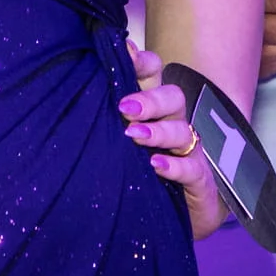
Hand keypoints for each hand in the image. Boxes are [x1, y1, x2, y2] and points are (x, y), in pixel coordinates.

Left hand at [122, 42, 227, 237]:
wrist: (175, 220)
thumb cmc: (140, 174)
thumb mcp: (119, 144)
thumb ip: (104, 117)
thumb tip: (76, 87)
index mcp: (153, 109)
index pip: (154, 74)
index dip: (142, 62)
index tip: (124, 55)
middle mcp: (173, 123)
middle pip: (172, 97)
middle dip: (150, 99)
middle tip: (125, 108)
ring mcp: (189, 151)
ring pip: (182, 130)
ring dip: (159, 131)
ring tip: (135, 136)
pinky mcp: (199, 179)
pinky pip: (192, 167)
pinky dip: (175, 166)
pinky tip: (157, 166)